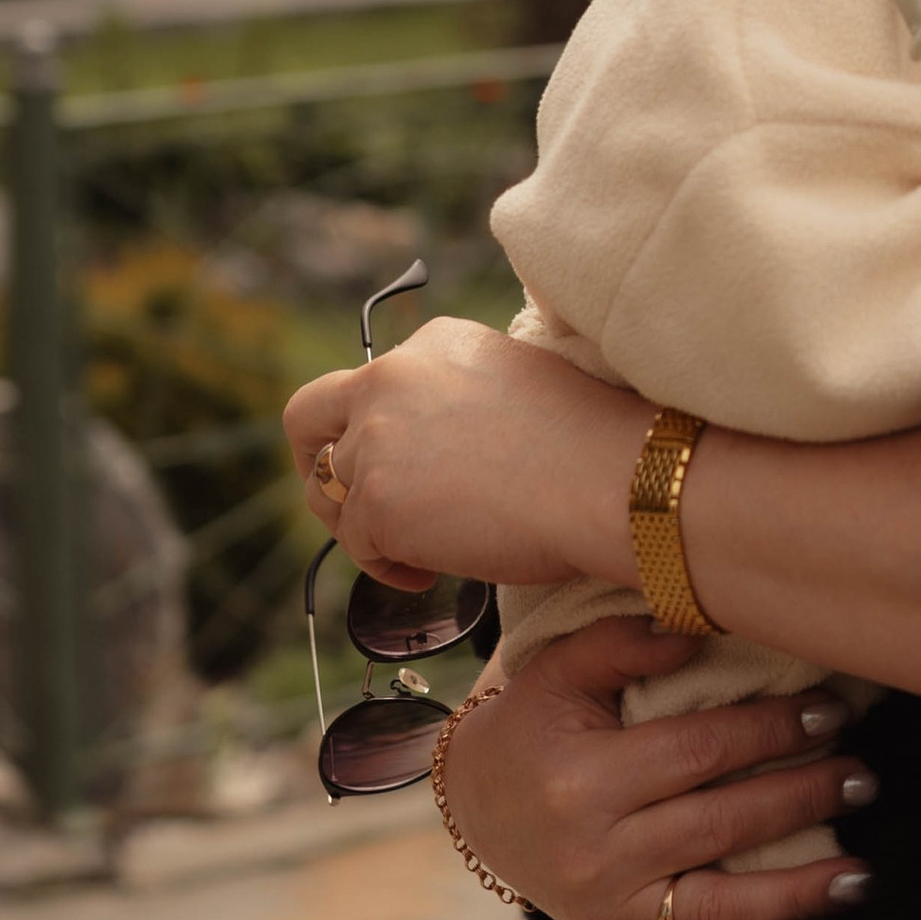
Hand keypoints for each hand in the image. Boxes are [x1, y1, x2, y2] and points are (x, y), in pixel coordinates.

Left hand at [286, 317, 635, 593]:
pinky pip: (359, 547)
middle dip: (316, 462)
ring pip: (330, 492)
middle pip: (309, 419)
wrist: (611, 479)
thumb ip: (459, 402)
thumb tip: (441, 451)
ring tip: (409, 551)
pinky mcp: (377, 502)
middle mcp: (390, 379)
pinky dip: (388, 567)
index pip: (368, 383)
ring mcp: (376, 440)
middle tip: (348, 503)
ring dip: (360, 525)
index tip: (399, 463)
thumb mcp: (516, 387)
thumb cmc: (590, 446)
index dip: (373, 428)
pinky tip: (430, 575)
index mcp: (432, 344)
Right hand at [441, 614, 876, 919]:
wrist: (472, 801)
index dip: (771, 731)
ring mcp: (606, 909)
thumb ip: (625, 643)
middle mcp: (597, 852)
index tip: (828, 713)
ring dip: (796, 895)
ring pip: (716, 909)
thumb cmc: (535, 725)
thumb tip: (699, 632)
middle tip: (866, 775)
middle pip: (722, 824)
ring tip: (864, 874)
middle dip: (802, 798)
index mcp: (586, 777)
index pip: (702, 752)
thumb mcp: (560, 670)